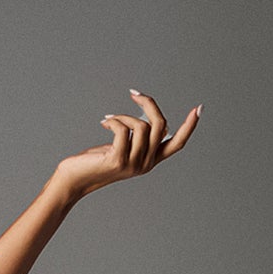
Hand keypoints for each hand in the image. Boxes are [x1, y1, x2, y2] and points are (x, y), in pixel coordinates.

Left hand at [52, 90, 201, 205]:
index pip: (177, 144)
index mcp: (150, 160)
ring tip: (110, 119)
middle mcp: (146, 164)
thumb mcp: (122, 146)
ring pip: (142, 125)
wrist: (73, 180)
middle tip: (134, 93)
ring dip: (125, 115)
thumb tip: (154, 118)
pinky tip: (104, 122)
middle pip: (161, 125)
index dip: (189, 126)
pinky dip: (114, 120)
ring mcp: (133, 164)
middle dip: (149, 103)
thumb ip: (138, 136)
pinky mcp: (118, 160)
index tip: (199, 108)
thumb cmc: (95, 161)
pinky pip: (123, 129)